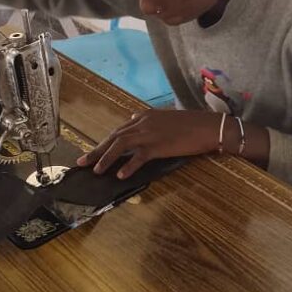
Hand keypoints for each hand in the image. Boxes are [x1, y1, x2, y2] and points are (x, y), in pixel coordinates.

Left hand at [77, 109, 220, 177]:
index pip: (118, 130)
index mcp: (143, 116)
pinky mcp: (158, 145)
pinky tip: (120, 175)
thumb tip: (131, 120)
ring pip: (121, 145)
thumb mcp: (164, 118)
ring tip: (96, 171)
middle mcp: (142, 122)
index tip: (93, 152)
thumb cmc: (190, 124)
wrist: (209, 127)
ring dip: (106, 158)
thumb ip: (146, 120)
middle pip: (114, 137)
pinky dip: (128, 166)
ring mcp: (149, 134)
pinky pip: (139, 157)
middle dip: (97, 150)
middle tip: (82, 162)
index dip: (104, 143)